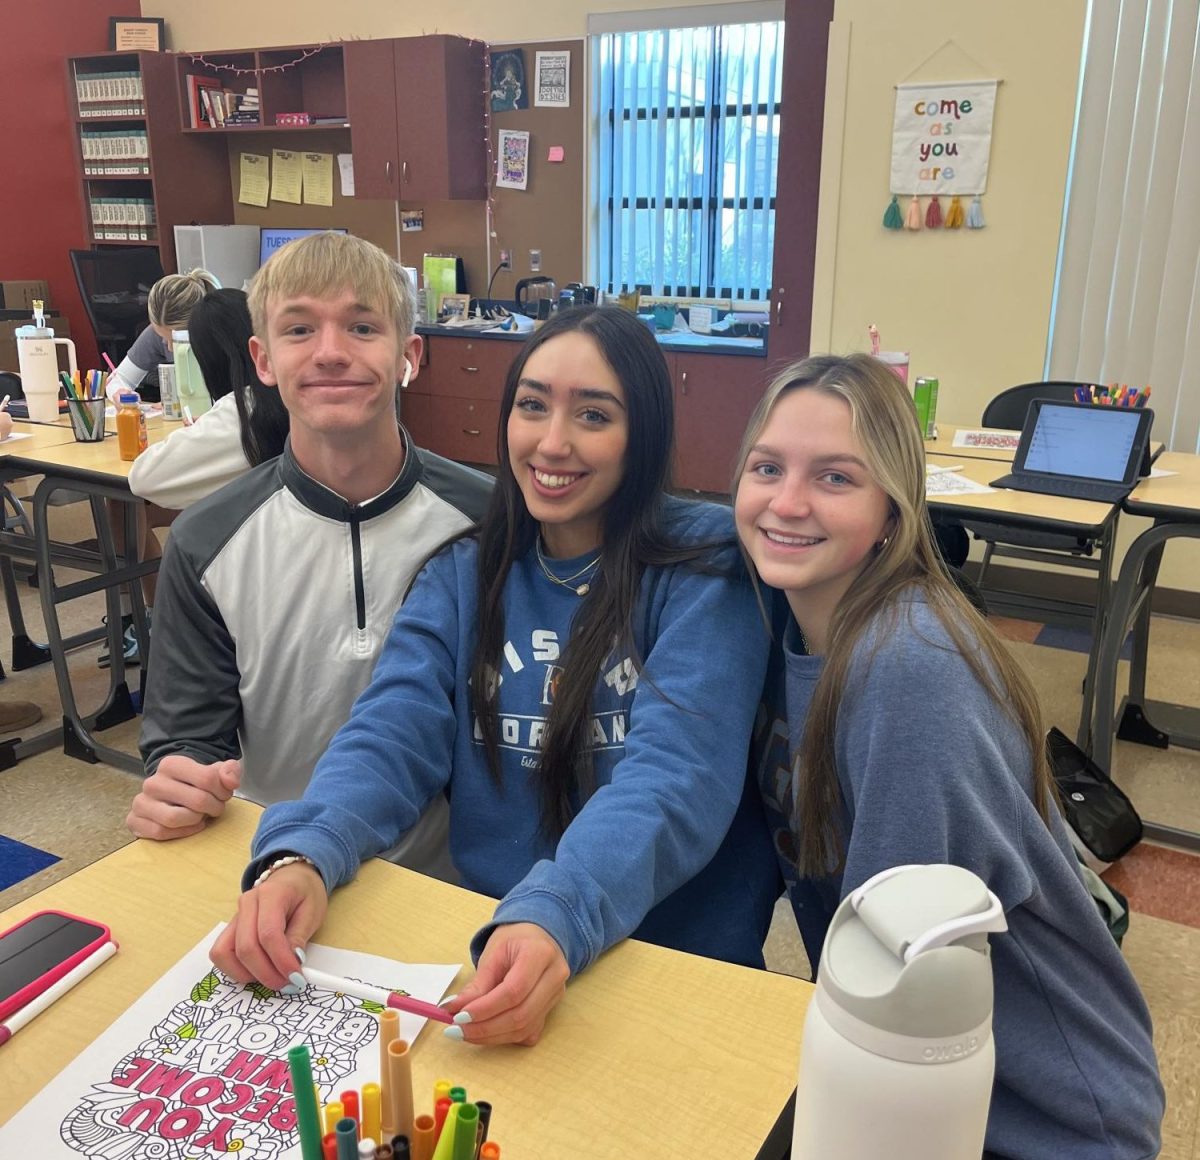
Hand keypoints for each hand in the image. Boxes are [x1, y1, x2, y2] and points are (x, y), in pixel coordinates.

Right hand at [126, 756, 241, 839]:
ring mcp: (141, 801)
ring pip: (174, 818)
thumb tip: (230, 781)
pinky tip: (191, 825)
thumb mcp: (216, 771)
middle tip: (216, 808)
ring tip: (201, 816)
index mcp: (171, 764)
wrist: (172, 790)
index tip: (224, 794)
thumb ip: (229, 771)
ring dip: (196, 820)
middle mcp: (152, 782)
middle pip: (196, 800)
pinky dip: (181, 832)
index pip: (207, 778)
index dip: (223, 790)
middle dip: (214, 807)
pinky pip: (160, 832)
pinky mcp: (135, 820)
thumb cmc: (196, 782)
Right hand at [209, 862, 326, 991]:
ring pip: (225, 953)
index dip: (281, 960)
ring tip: (272, 978)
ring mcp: (234, 916)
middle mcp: (247, 903)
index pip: (269, 933)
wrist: (292, 878)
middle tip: (287, 984)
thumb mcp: (313, 911)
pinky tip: (257, 972)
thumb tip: (292, 964)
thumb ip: (299, 937)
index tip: (296, 977)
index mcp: (272, 894)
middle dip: (266, 973)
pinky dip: (235, 969)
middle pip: (246, 947)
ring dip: (247, 974)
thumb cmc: (304, 893)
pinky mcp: (229, 929)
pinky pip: (221, 954)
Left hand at [444, 923, 569, 1045]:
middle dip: (486, 1027)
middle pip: (521, 1014)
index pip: (514, 991)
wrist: (536, 937)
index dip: (486, 1008)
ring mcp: (556, 996)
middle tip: (457, 1029)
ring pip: (524, 1028)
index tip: (459, 1016)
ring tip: (466, 1032)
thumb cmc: (514, 940)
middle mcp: (555, 976)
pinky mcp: (550, 1011)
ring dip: (491, 1036)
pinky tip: (484, 1032)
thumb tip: (452, 1009)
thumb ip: (476, 984)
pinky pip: (527, 1033)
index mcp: (541, 953)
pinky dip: (503, 1037)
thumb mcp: (493, 954)